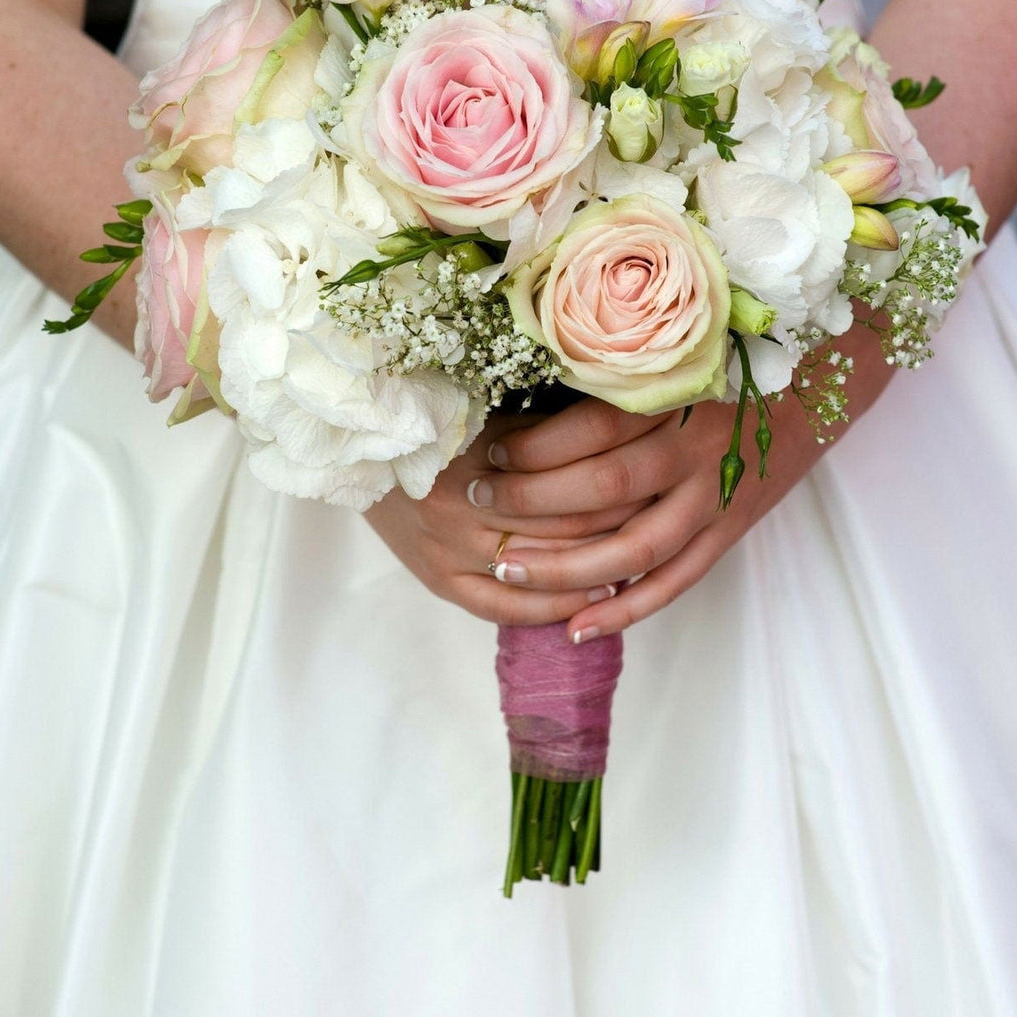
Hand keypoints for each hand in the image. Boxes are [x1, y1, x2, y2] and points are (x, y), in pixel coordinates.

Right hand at [363, 408, 661, 624]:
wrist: (354, 450)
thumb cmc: (428, 417)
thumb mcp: (484, 407)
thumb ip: (542, 427)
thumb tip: (616, 426)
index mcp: (477, 458)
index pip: (569, 482)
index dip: (620, 486)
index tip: (656, 480)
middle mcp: (462, 510)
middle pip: (563, 529)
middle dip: (618, 528)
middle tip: (662, 522)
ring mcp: (448, 551)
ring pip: (540, 572)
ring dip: (595, 570)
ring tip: (640, 562)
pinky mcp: (438, 580)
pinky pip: (503, 609)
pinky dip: (551, 607)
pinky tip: (590, 599)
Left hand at [470, 328, 892, 639]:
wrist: (827, 372)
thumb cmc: (732, 353)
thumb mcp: (678, 346)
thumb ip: (616, 372)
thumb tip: (522, 392)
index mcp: (680, 391)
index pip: (592, 429)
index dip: (533, 447)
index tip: (488, 453)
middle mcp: (699, 445)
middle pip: (604, 486)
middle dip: (531, 502)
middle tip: (477, 503)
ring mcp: (719, 493)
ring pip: (636, 545)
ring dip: (567, 566)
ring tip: (509, 569)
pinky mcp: (733, 528)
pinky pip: (677, 579)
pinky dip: (627, 608)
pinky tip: (577, 626)